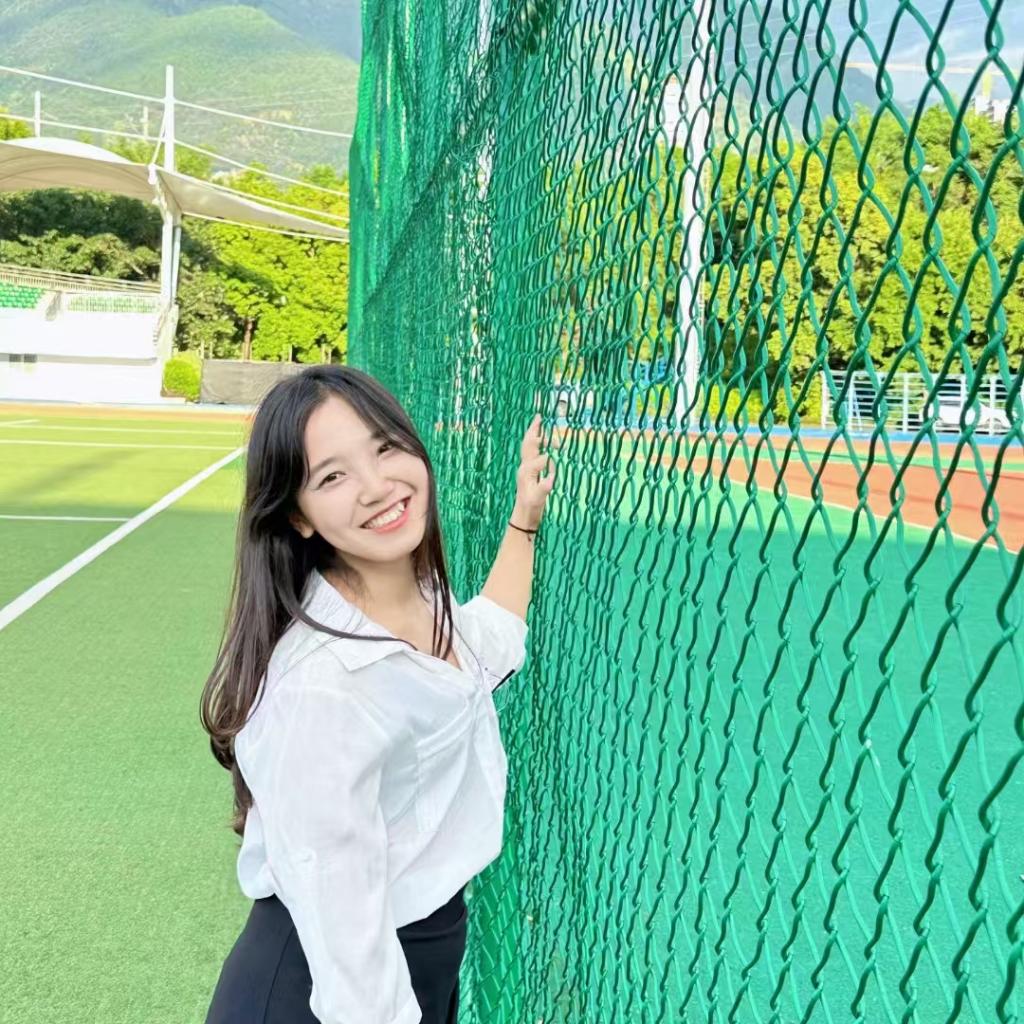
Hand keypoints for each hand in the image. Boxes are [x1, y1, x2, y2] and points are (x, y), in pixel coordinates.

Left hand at [511, 413, 556, 530]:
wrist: (524, 515)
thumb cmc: (531, 507)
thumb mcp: (538, 499)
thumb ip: (543, 488)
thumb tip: (551, 479)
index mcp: (527, 472)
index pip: (541, 459)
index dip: (549, 461)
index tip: (554, 468)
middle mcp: (524, 466)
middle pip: (529, 444)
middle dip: (534, 430)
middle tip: (539, 417)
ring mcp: (526, 468)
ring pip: (529, 446)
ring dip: (535, 434)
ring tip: (540, 423)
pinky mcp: (529, 471)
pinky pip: (532, 452)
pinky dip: (536, 443)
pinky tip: (541, 440)